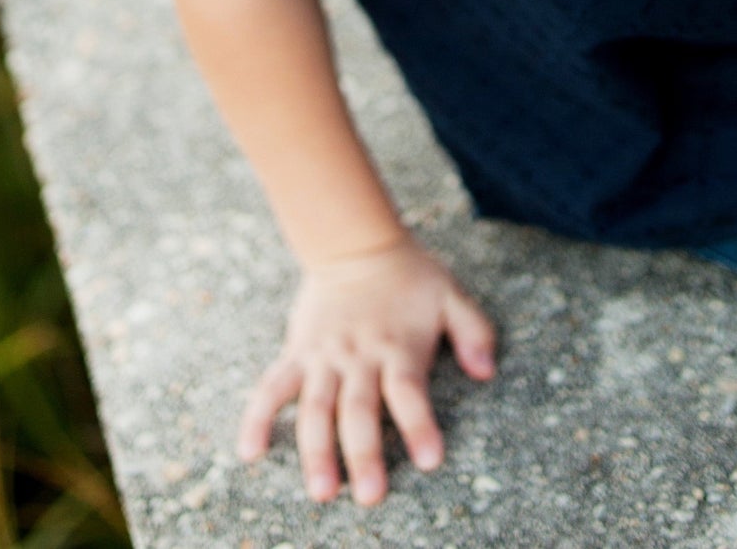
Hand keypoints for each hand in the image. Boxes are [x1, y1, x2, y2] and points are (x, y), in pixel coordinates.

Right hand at [236, 234, 497, 505]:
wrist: (354, 241)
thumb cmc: (408, 275)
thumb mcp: (450, 294)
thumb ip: (473, 331)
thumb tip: (487, 371)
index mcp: (397, 346)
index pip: (408, 391)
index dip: (418, 424)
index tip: (430, 460)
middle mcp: (358, 356)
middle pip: (359, 409)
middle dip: (364, 454)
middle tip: (370, 495)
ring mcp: (324, 356)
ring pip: (315, 407)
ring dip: (316, 451)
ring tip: (321, 491)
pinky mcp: (297, 352)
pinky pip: (272, 386)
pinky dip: (258, 418)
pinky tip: (250, 452)